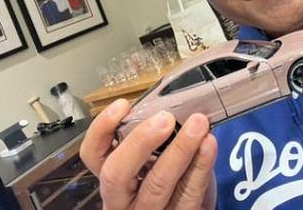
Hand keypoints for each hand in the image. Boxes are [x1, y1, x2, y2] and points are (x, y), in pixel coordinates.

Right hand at [80, 99, 217, 209]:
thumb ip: (156, 138)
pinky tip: (209, 145)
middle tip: (165, 118)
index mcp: (114, 175)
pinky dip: (201, 166)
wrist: (192, 209)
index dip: (102, 129)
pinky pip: (188, 194)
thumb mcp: (155, 158)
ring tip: (198, 125)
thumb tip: (176, 103)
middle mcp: (122, 199)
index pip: (93, 154)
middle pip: (116, 174)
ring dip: (179, 150)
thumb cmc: (172, 179)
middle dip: (140, 142)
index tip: (122, 105)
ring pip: (156, 186)